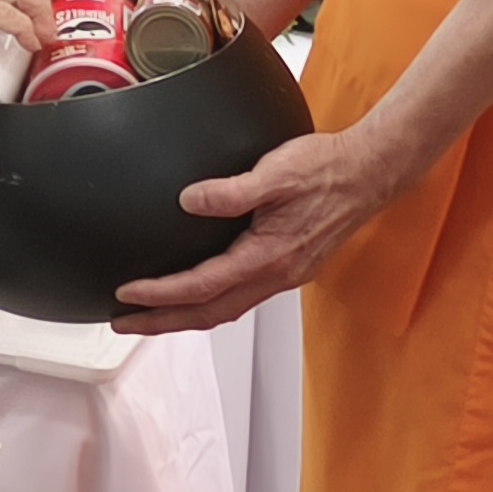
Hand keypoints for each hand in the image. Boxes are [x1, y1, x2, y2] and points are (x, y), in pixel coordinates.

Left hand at [110, 118, 413, 333]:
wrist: (370, 173)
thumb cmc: (326, 169)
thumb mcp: (276, 172)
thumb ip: (231, 190)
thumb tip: (189, 201)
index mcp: (269, 256)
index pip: (202, 286)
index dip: (161, 294)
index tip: (127, 295)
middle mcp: (276, 275)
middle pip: (209, 313)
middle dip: (163, 322)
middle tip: (122, 322)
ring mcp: (284, 275)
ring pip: (226, 310)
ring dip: (184, 316)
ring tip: (150, 315)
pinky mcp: (289, 268)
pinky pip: (242, 298)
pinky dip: (211, 303)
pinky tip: (197, 293)